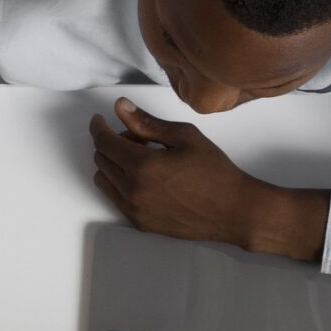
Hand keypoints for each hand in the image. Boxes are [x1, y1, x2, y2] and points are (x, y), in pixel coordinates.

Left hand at [88, 99, 321, 259]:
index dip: (98, 127)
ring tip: (143, 158)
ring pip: (104, 180)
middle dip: (111, 143)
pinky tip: (146, 177)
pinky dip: (121, 183)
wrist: (232, 210)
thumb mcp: (183, 136)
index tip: (99, 120)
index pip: (104, 142)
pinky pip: (116, 198)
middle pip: (101, 159)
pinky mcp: (140, 223)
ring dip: (114, 164)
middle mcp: (133, 190)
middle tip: (138, 138)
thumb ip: (147, 123)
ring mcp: (134, 210)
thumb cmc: (214, 171)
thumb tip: (121, 107)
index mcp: (142, 165)